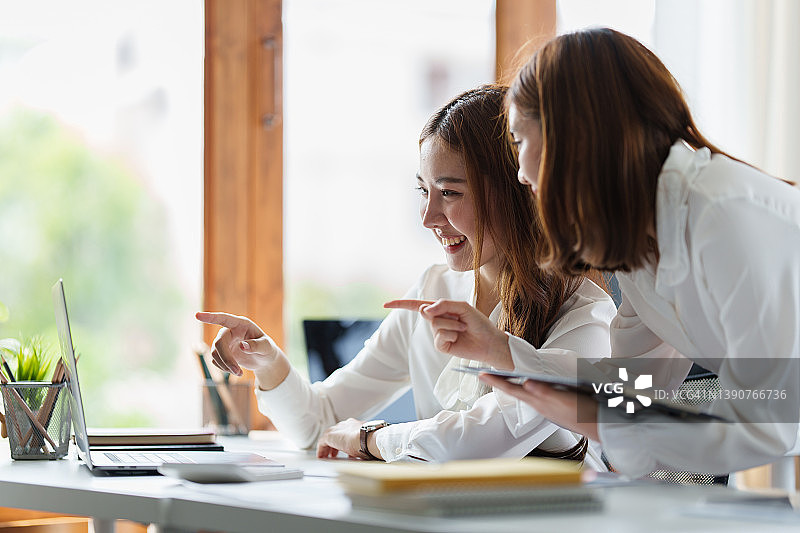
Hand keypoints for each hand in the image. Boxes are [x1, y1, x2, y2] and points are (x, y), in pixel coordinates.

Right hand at [195, 311, 289, 389]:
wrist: (264, 360)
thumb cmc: (267, 349)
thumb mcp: (267, 347)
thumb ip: (256, 345)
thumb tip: (242, 345)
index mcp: (241, 324)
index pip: (224, 318)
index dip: (210, 317)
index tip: (197, 315)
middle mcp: (230, 330)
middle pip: (219, 342)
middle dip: (226, 358)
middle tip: (238, 372)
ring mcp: (224, 341)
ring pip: (215, 353)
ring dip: (226, 366)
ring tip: (240, 373)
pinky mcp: (221, 352)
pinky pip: (215, 361)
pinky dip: (224, 368)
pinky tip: (235, 370)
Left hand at [316, 418, 377, 459]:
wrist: (369, 438)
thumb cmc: (373, 442)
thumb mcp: (369, 443)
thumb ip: (365, 446)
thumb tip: (367, 455)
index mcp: (356, 425)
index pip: (347, 431)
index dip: (345, 441)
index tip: (345, 450)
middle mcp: (346, 424)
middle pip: (336, 433)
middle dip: (335, 444)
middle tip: (334, 453)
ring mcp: (338, 429)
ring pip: (328, 437)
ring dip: (328, 447)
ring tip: (327, 456)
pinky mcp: (330, 435)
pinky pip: (322, 442)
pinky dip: (321, 449)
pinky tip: (321, 457)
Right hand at [384, 299, 512, 368]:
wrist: (489, 342)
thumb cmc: (478, 323)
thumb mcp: (462, 307)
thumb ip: (442, 305)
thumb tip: (423, 311)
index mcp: (440, 309)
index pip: (417, 305)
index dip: (401, 304)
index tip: (385, 304)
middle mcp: (437, 320)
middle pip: (427, 314)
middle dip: (445, 315)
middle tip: (461, 320)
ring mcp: (438, 334)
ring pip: (435, 326)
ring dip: (452, 326)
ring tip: (463, 329)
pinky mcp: (441, 346)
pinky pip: (439, 338)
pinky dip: (451, 336)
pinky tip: (458, 339)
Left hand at [479, 374, 600, 440]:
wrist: (600, 426)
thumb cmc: (584, 413)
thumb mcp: (564, 400)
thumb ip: (545, 392)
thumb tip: (526, 382)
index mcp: (539, 402)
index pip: (512, 389)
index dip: (496, 381)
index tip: (481, 373)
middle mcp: (540, 405)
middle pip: (514, 391)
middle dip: (499, 382)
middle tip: (485, 374)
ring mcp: (546, 407)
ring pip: (524, 393)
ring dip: (511, 385)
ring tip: (501, 377)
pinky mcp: (554, 407)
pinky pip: (535, 395)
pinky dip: (526, 389)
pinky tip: (527, 384)